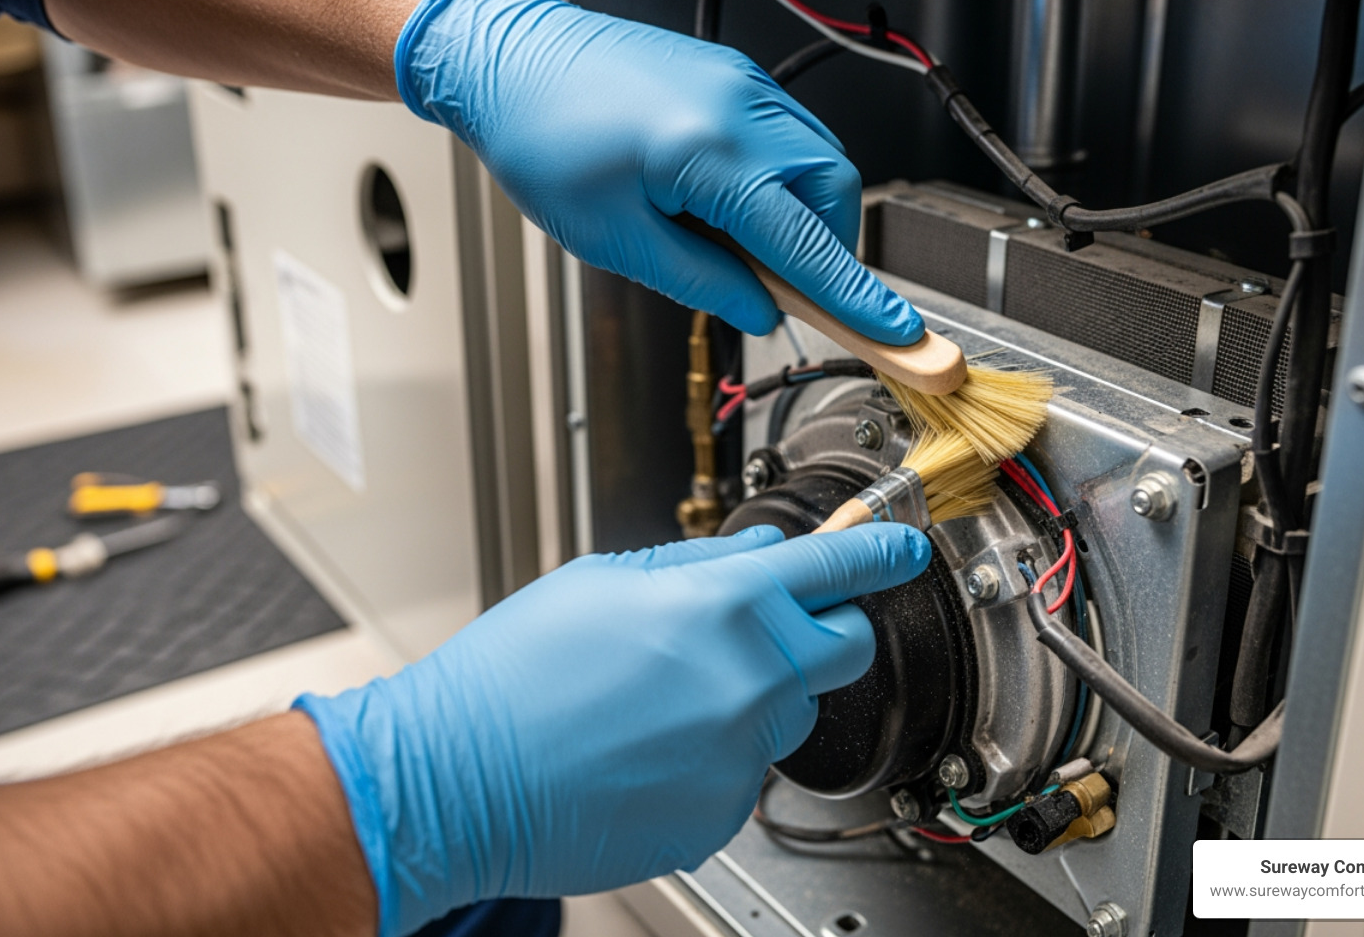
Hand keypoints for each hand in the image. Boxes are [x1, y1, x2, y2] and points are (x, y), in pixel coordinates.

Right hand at [297, 523, 929, 936]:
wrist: (458, 778)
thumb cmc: (515, 676)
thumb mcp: (602, 581)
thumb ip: (698, 567)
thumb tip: (760, 556)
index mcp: (723, 605)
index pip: (838, 567)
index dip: (882, 553)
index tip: (905, 551)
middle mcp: (750, 678)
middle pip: (843, 647)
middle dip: (817, 631)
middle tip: (760, 633)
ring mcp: (741, 753)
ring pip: (787, 713)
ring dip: (752, 699)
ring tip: (661, 703)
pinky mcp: (722, 813)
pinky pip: (744, 772)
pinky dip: (713, 759)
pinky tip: (646, 751)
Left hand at [395, 0, 923, 343]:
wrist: (505, 60)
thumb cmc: (542, 140)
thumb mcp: (617, 239)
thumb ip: (702, 283)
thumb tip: (758, 310)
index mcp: (712, 153)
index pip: (808, 243)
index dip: (857, 298)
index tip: (899, 335)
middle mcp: (741, 108)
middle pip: (833, 192)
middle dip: (825, 248)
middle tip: (781, 288)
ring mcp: (741, 84)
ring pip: (817, 160)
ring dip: (800, 214)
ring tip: (737, 245)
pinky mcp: (731, 76)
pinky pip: (786, 135)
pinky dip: (778, 180)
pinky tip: (728, 204)